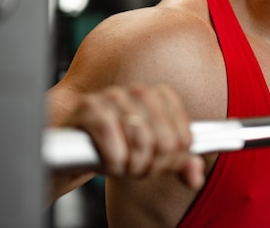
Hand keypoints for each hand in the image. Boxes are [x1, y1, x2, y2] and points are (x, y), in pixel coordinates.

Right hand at [65, 84, 204, 188]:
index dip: (171, 161)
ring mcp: (114, 97)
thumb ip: (179, 163)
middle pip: (165, 142)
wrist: (73, 147)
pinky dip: (112, 160)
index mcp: (161, 97)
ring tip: (123, 165)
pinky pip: (113, 140)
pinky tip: (109, 162)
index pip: (184, 139)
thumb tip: (195, 177)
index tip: (156, 165)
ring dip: (131, 165)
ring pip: (141, 141)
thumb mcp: (151, 156)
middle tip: (136, 168)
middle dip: (151, 166)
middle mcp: (140, 92)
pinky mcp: (90, 108)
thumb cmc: (115, 147)